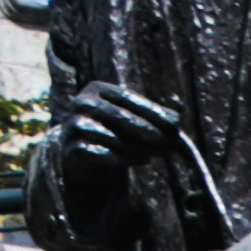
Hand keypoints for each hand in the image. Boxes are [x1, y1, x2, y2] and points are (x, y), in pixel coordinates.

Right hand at [45, 84, 193, 245]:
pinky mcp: (70, 148)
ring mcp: (73, 125)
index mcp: (97, 89)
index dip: (153, 110)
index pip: (128, 97)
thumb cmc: (113, 129)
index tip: (176, 123)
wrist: (81, 152)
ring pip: (111, 137)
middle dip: (148, 131)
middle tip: (170, 143)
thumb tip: (180, 115)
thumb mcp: (131, 116)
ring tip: (156, 154)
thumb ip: (155, 114)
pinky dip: (124, 160)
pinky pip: (102, 155)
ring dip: (138, 148)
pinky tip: (141, 160)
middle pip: (119, 116)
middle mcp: (82, 103)